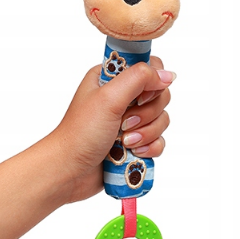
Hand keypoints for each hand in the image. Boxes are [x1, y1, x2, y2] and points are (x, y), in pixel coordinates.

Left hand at [51, 57, 173, 203]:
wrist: (70, 171)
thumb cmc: (81, 132)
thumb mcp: (109, 97)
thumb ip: (140, 78)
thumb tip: (169, 75)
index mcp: (112, 79)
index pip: (149, 66)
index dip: (152, 82)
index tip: (139, 97)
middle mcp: (122, 97)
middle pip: (159, 94)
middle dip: (147, 113)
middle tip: (125, 123)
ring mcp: (130, 121)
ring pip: (161, 119)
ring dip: (147, 133)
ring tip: (126, 142)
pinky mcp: (136, 142)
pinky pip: (159, 140)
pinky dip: (149, 147)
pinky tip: (134, 153)